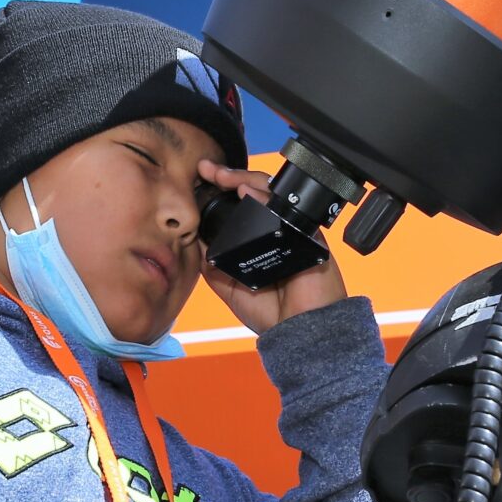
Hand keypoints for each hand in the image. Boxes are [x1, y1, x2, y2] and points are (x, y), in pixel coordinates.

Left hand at [197, 159, 349, 334]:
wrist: (296, 330)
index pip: (240, 204)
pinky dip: (267, 199)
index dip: (221, 189)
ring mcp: (292, 228)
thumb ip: (213, 258)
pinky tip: (248, 195)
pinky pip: (289, 209)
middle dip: (230, 175)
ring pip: (272, 192)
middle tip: (208, 170)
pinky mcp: (307, 233)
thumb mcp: (227, 282)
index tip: (200, 178)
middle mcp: (275, 228)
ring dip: (246, 179)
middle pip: (256, 190)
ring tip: (223, 177)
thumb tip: (194, 233)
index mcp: (257, 237)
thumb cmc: (268, 311)